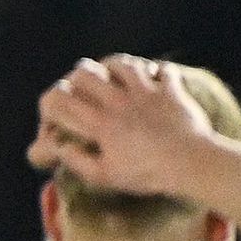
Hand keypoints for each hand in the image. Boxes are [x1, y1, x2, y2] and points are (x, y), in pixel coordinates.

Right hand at [26, 54, 225, 200]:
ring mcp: (146, 92)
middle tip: (80, 88)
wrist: (191, 163)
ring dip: (113, 67)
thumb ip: (76, 160)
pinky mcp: (170, 90)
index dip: (50, 102)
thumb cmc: (146, 174)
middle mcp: (119, 101)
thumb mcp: (104, 177)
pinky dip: (158, 71)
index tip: (54, 112)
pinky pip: (163, 69)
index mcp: (100, 123)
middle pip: (86, 73)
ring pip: (122, 63)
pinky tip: (155, 78)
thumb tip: (59, 146)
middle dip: (76, 78)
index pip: (61, 99)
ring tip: (113, 76)